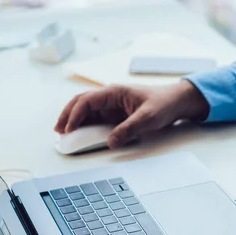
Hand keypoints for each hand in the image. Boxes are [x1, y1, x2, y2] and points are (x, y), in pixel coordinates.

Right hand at [54, 80, 208, 147]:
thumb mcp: (148, 118)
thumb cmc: (164, 104)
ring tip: (64, 134)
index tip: (69, 128)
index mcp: (115, 92)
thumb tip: (111, 142)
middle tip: (58, 131)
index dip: (75, 115)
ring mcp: (112, 106)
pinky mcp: (116, 114)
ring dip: (74, 120)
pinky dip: (86, 125)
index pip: (87, 101)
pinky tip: (80, 134)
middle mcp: (110, 97)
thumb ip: (129, 130)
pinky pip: (97, 119)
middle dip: (67, 115)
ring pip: (87, 111)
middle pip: (81, 103)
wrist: (177, 102)